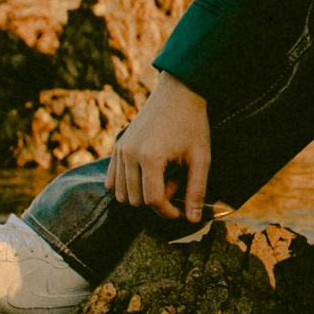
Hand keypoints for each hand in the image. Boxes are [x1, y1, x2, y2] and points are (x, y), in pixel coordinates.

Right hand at [104, 72, 211, 223]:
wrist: (178, 93)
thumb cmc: (192, 124)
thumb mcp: (201, 157)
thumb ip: (196, 190)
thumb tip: (193, 220)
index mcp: (150, 157)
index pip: (152, 201)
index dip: (168, 212)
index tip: (181, 212)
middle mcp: (129, 154)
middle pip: (135, 200)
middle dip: (157, 200)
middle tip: (177, 182)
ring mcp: (119, 150)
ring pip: (121, 195)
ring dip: (141, 194)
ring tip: (163, 177)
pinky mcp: (116, 147)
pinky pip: (112, 181)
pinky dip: (127, 186)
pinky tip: (148, 175)